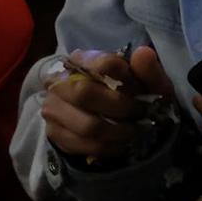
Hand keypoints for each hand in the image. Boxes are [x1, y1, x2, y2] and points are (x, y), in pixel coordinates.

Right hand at [42, 46, 173, 159]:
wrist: (112, 117)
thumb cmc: (131, 95)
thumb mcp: (148, 84)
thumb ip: (148, 70)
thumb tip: (143, 53)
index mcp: (83, 59)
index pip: (103, 64)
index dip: (127, 80)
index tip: (142, 93)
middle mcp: (59, 80)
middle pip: (86, 93)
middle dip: (121, 108)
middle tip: (139, 115)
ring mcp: (53, 106)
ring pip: (87, 125)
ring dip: (118, 132)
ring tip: (133, 131)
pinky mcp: (54, 132)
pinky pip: (83, 144)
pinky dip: (108, 147)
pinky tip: (120, 143)